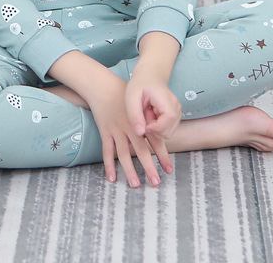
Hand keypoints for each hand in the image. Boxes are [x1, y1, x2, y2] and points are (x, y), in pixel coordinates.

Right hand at [49, 50, 166, 187]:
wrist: (102, 87)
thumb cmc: (123, 95)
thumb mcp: (139, 104)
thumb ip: (149, 119)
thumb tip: (161, 133)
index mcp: (141, 121)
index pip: (155, 141)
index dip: (163, 156)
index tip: (169, 170)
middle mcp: (129, 128)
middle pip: (141, 150)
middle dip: (149, 167)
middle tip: (156, 183)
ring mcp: (116, 130)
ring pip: (123, 154)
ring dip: (129, 170)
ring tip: (135, 185)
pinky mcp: (105, 132)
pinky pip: (107, 151)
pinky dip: (109, 165)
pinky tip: (112, 178)